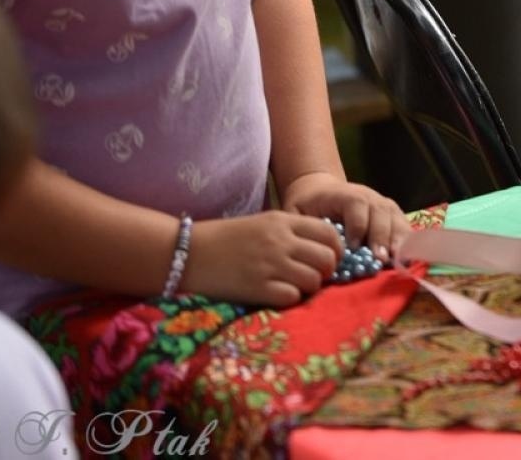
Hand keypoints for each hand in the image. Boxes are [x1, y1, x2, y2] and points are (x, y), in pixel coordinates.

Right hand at [179, 211, 340, 306]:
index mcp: (283, 221)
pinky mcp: (257, 288)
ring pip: (314, 280)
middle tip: (313, 276)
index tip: (328, 259)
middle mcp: (281, 241)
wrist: (185, 253)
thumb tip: (322, 248)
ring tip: (294, 286)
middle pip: (327, 258)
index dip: (335, 249)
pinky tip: (278, 294)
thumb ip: (291, 232)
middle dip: (326, 271)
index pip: (329, 233)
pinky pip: (292, 297)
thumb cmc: (224, 239)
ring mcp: (270, 265)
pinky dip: (291, 298)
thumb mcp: (262, 223)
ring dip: (309, 287)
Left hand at [282, 172, 409, 261]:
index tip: (353, 246)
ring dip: (398, 240)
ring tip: (396, 260)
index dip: (357, 225)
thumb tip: (310, 250)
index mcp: (344, 193)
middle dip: (381, 236)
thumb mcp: (297, 213)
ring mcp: (383, 204)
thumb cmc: (307, 207)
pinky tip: (406, 258)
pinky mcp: (392, 216)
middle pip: (381, 211)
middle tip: (379, 258)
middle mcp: (368, 196)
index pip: (357, 204)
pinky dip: (406, 242)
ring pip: (396, 218)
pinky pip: (404, 226)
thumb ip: (303, 228)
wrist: (319, 192)